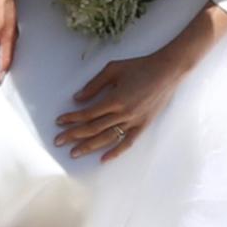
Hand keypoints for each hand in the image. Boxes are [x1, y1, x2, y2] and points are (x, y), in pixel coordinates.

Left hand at [54, 48, 189, 161]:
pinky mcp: (144, 125)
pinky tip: (103, 159)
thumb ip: (94, 85)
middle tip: (58, 142)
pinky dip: (115, 152)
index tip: (59, 122)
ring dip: (89, 146)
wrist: (167, 71)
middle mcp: (124, 113)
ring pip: (108, 138)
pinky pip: (128, 142)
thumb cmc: (139, 66)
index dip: (72, 118)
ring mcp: (135, 121)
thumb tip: (77, 98)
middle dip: (74, 135)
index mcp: (115, 99)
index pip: (88, 114)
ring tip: (74, 153)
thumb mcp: (113, 69)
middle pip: (94, 128)